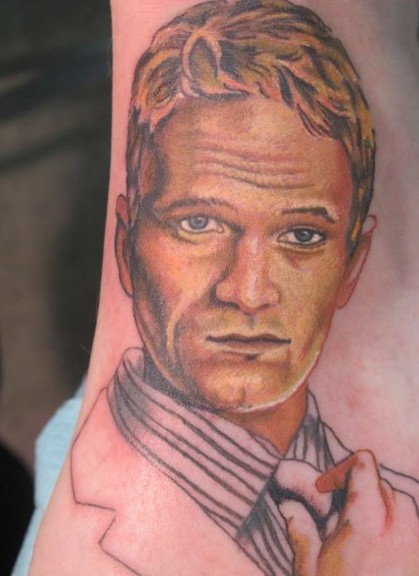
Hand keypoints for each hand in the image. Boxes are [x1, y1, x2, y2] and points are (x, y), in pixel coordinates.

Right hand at [279, 451, 418, 575]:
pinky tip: (380, 554)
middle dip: (361, 492)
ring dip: (382, 510)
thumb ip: (301, 531)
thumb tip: (288, 508)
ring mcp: (416, 546)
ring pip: (404, 506)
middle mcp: (399, 528)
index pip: (364, 465)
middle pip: (383, 485)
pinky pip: (413, 530)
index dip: (342, 469)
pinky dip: (398, 531)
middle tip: (340, 515)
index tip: (326, 489)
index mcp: (366, 523)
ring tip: (362, 535)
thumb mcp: (310, 569)